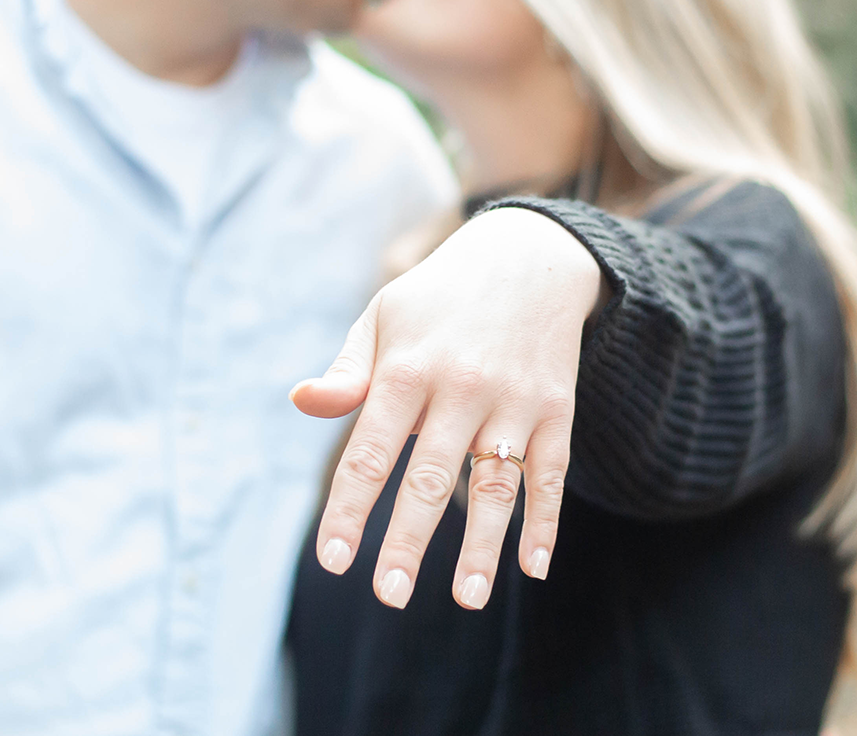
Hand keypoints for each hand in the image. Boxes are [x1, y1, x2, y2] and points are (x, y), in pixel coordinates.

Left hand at [291, 206, 603, 611]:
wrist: (530, 256)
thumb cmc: (438, 298)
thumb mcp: (383, 317)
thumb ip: (348, 371)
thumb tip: (301, 403)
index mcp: (407, 367)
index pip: (370, 451)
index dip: (350, 508)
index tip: (333, 560)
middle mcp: (461, 386)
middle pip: (430, 476)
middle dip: (408, 540)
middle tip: (388, 594)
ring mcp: (513, 400)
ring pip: (496, 483)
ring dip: (482, 545)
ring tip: (466, 599)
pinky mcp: (555, 409)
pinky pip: (551, 474)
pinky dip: (545, 522)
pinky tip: (533, 568)